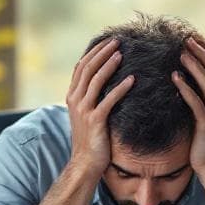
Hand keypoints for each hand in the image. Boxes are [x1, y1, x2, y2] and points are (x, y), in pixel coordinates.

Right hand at [66, 37, 134, 178]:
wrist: (85, 163)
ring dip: (109, 65)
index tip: (107, 41)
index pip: (81, 67)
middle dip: (102, 53)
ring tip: (122, 53)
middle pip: (88, 69)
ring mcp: (84, 110)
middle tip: (117, 41)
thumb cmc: (91, 140)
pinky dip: (120, 88)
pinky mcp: (95, 121)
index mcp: (72, 97)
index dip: (94, 52)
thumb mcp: (87, 115)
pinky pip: (108, 100)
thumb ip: (91, 99)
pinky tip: (132, 79)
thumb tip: (105, 84)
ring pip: (96, 80)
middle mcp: (75, 100)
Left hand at [172, 37, 204, 177]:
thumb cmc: (203, 139)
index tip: (193, 37)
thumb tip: (182, 78)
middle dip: (200, 52)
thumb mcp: (204, 113)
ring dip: (193, 65)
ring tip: (181, 52)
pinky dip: (185, 87)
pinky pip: (195, 101)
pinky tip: (174, 77)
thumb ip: (199, 96)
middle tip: (186, 38)